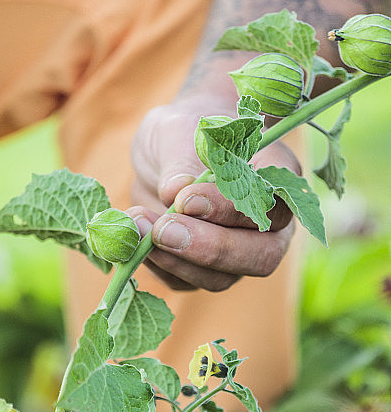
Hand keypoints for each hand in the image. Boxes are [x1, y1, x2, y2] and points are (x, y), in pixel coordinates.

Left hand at [130, 100, 298, 290]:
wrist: (169, 151)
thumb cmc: (185, 131)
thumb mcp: (177, 129)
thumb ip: (180, 158)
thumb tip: (175, 192)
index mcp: (277, 182)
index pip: (272, 209)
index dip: (230, 210)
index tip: (186, 198)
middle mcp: (268, 227)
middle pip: (260, 257)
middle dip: (209, 249)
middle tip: (162, 229)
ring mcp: (238, 255)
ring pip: (221, 279)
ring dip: (175, 260)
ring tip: (138, 225)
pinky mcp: (203, 271)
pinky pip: (185, 283)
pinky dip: (158, 267)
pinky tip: (135, 240)